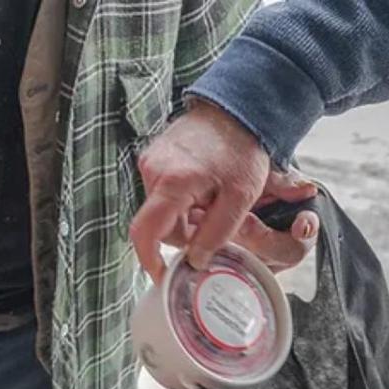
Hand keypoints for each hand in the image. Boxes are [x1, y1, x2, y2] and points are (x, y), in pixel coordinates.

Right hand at [129, 100, 318, 283]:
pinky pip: (164, 196)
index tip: (163, 277)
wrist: (236, 110)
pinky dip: (184, 203)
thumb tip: (196, 261)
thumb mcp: (240, 198)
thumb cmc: (242, 150)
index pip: (146, 232)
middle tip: (216, 223)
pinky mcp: (154, 160)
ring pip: (164, 213)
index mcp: (173, 181)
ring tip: (214, 202)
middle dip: (187, 234)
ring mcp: (151, 163)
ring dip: (187, 218)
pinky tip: (205, 192)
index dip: (150, 261)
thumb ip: (217, 233)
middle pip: (160, 226)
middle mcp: (153, 171)